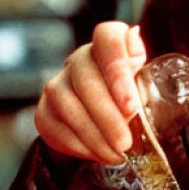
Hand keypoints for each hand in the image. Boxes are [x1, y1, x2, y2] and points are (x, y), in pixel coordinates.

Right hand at [34, 22, 147, 164]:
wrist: (97, 124)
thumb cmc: (125, 99)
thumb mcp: (143, 83)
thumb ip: (144, 68)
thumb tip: (135, 35)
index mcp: (105, 47)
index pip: (107, 38)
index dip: (118, 68)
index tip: (131, 104)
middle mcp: (77, 61)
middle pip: (86, 79)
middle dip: (108, 116)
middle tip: (126, 142)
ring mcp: (56, 86)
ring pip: (70, 107)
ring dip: (97, 136)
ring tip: (118, 153)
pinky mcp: (44, 112)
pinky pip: (59, 129)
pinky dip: (83, 146)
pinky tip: (102, 154)